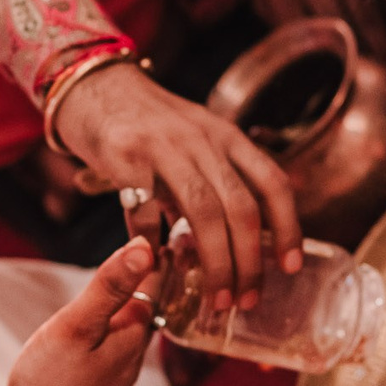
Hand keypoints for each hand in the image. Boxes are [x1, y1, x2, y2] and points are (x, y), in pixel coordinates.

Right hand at [0, 239, 159, 385]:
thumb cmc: (47, 383)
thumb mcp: (76, 325)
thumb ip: (111, 287)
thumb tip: (146, 247)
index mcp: (131, 339)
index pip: (151, 290)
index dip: (147, 263)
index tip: (148, 235)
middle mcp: (133, 364)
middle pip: (139, 316)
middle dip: (134, 291)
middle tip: (132, 258)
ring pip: (124, 341)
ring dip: (117, 319)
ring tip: (107, 296)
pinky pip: (109, 362)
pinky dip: (103, 344)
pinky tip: (87, 345)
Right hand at [52, 64, 301, 308]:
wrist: (95, 85)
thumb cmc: (148, 123)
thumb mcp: (195, 139)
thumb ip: (215, 180)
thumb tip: (235, 239)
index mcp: (226, 136)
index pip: (273, 182)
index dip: (288, 227)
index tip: (290, 267)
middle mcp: (202, 139)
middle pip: (241, 207)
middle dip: (249, 262)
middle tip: (247, 300)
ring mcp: (164, 146)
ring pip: (203, 213)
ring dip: (215, 263)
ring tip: (215, 299)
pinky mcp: (124, 155)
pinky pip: (144, 210)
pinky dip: (152, 245)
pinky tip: (154, 266)